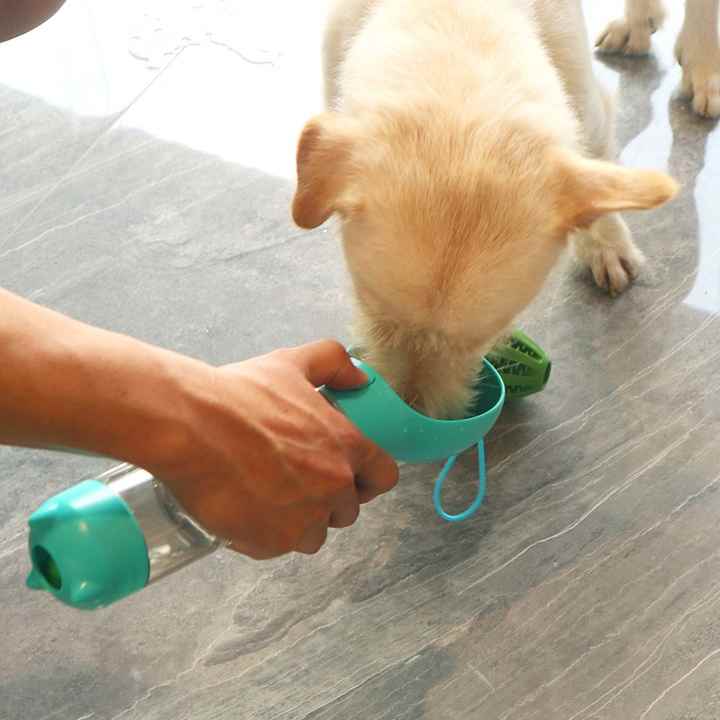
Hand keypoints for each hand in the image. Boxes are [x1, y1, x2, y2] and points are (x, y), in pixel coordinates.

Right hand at [150, 340, 398, 558]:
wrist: (191, 428)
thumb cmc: (240, 395)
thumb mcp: (292, 363)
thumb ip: (334, 363)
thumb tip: (358, 377)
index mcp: (346, 446)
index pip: (384, 477)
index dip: (368, 477)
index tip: (351, 475)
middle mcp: (333, 487)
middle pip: (347, 510)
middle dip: (327, 499)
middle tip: (294, 480)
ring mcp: (304, 519)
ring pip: (314, 534)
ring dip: (298, 521)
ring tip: (267, 495)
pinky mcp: (272, 542)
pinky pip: (277, 547)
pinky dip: (264, 534)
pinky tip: (243, 506)